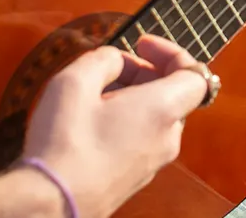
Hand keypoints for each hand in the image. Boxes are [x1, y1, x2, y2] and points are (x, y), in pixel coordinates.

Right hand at [20, 35, 209, 217]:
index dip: (171, 51)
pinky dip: (126, 121)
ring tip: (95, 94)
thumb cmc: (65, 144)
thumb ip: (103, 59)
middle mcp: (167, 138)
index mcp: (163, 110)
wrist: (50, 204)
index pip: (196, 73)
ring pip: (155, 117)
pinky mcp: (135, 178)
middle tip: (110, 66)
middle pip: (173, 93)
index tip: (142, 43)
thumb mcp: (75, 81)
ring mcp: (153, 162)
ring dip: (132, 97)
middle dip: (145, 72)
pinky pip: (142, 139)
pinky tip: (92, 122)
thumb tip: (115, 61)